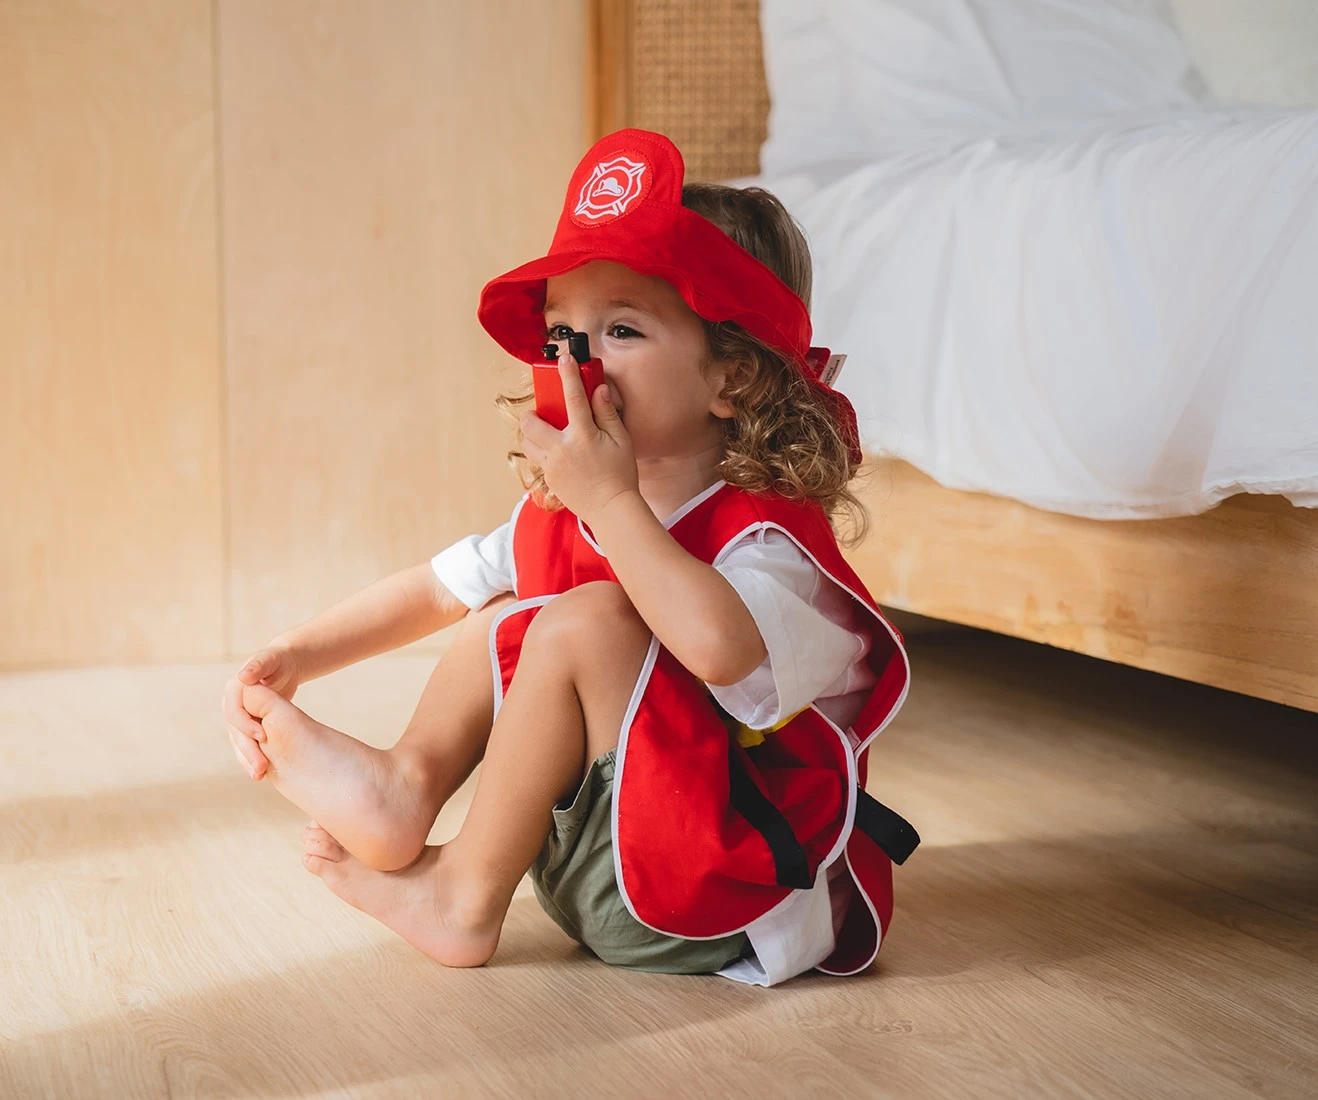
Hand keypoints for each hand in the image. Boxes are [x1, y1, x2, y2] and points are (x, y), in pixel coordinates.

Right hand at [221, 642, 302, 780]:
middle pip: (235, 731)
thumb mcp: (271, 659)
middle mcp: (231, 704)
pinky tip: (259, 773)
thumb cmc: (279, 660)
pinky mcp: (246, 724)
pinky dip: (250, 757)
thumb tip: (243, 677)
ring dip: (246, 759)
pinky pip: (245, 743)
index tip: (263, 736)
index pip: (234, 712)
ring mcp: (237, 715)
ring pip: (238, 741)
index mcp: (234, 690)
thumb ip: (258, 666)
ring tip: (259, 776)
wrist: (284, 665)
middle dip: (247, 750)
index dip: (246, 725)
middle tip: (260, 769)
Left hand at [521, 353, 638, 523]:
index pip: (573, 396)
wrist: (611, 509)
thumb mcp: (621, 441)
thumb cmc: (620, 475)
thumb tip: (599, 390)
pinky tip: (558, 456)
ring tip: (545, 434)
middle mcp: (560, 449)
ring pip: (526, 443)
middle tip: (542, 413)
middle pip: (530, 422)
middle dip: (531, 413)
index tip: (564, 359)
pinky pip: (537, 461)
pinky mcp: (548, 480)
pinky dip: (542, 453)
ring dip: (531, 434)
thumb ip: (607, 413)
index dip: (568, 374)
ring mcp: (551, 466)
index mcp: (582, 435)